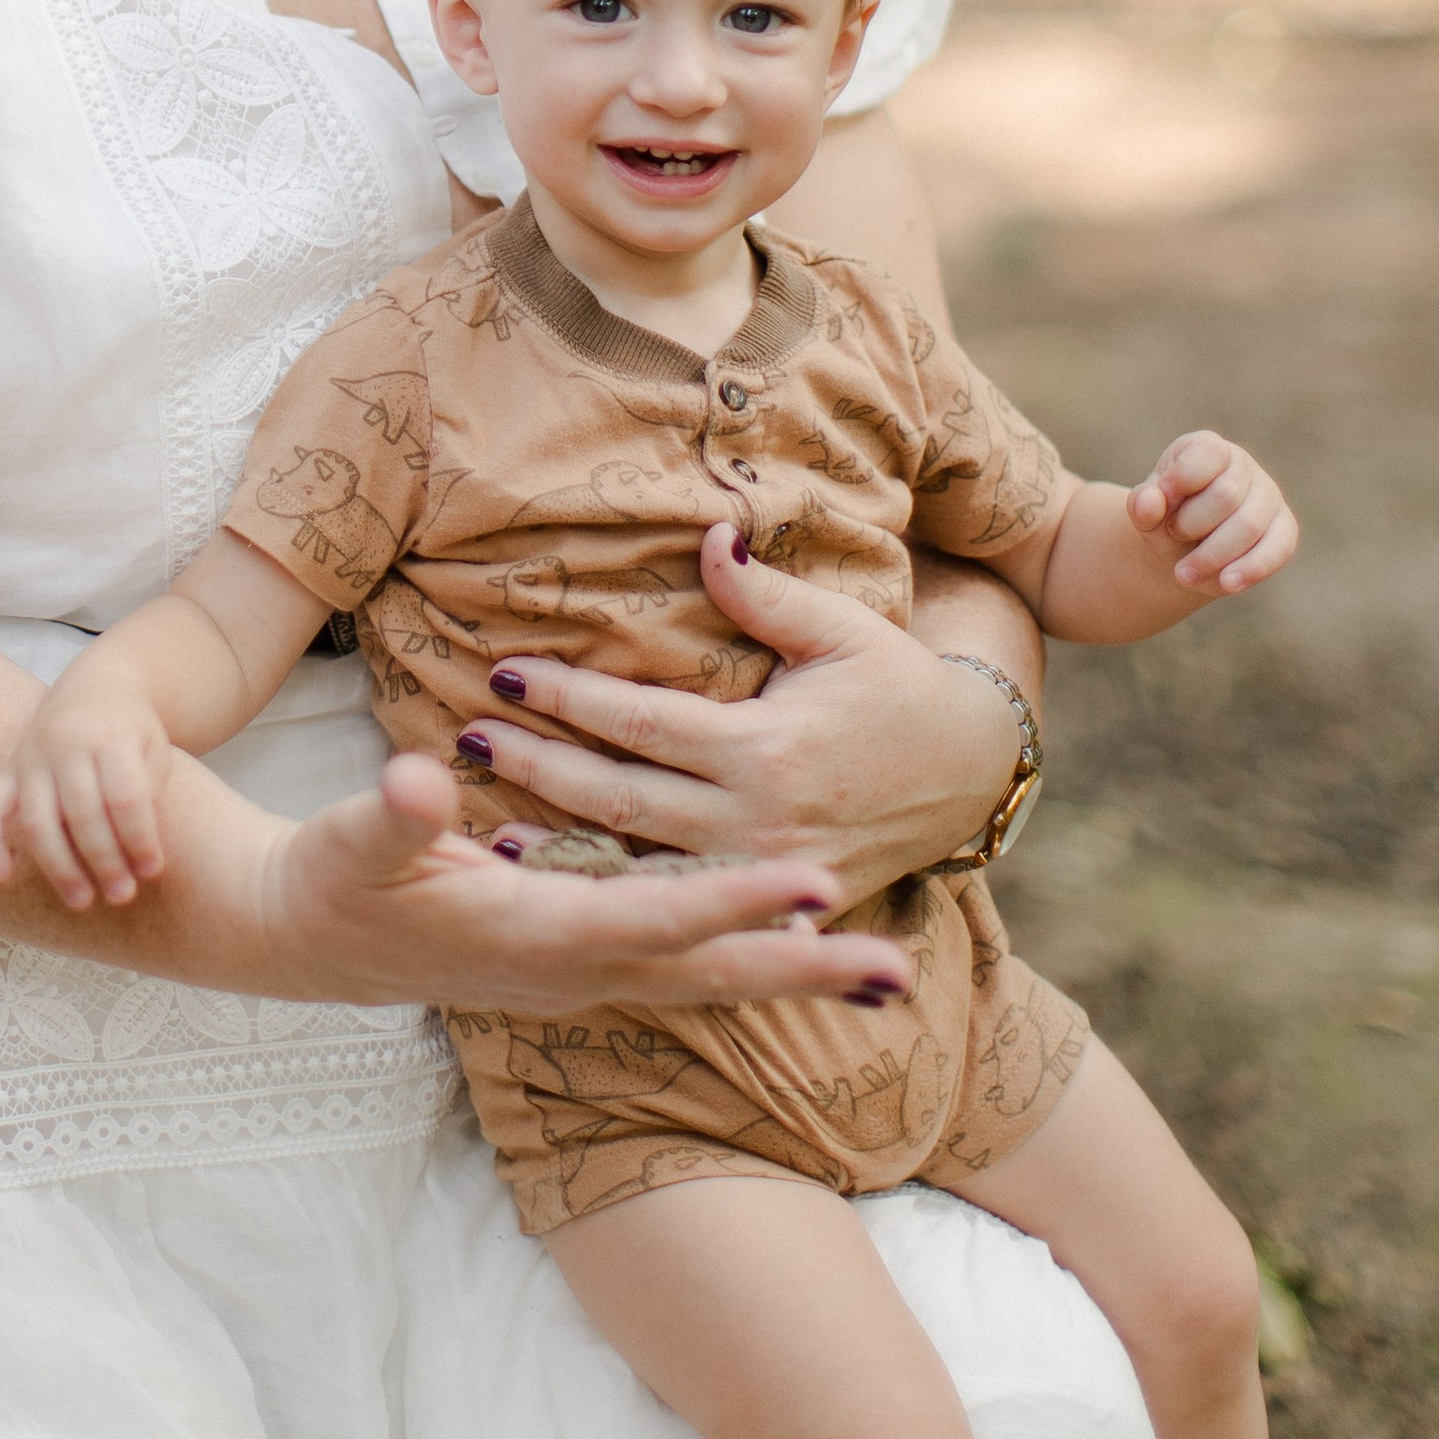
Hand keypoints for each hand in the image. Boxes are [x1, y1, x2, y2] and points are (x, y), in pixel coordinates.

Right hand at [0, 676, 176, 911]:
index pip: (124, 794)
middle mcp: (66, 744)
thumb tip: (137, 852)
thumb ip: (147, 792)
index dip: (139, 837)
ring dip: (58, 866)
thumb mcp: (155, 748)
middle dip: (103, 859)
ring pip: (37, 818)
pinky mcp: (9, 769)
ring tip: (82, 901)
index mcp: (109, 735)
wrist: (99, 682)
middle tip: (123, 895)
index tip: (153, 870)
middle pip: (81, 811)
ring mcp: (31, 756)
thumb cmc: (133, 728)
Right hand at [262, 753, 914, 1015]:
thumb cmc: (325, 884)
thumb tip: (421, 777)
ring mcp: (573, 979)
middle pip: (703, 976)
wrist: (297, 944)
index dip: (730, 903)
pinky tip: (784, 950)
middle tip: (893, 974)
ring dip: (785, 974)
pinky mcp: (572, 969)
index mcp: (529, 934)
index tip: (810, 887)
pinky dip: (737, 963)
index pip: (650, 917)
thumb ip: (392, 816)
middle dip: (797, 972)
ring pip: (700, 982)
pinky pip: (677, 973)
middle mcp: (568, 970)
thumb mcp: (347, 843)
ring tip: (879, 973)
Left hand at [447, 526, 1023, 908]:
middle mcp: (756, 820)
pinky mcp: (769, 903)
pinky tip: (561, 879)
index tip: (504, 670)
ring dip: (561, 842)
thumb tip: (708, 536)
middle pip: (622, 797)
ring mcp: (760, 873)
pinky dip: (614, 892)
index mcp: (766, 749)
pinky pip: (677, 902)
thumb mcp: (841, 629)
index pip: (642, 722)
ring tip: (485, 820)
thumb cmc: (898, 688)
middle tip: (468, 736)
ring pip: (640, 862)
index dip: (569, 697)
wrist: (970, 775)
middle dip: (539, 766)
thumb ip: (763, 596)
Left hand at [1126, 433, 1297, 595]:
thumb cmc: (1164, 521)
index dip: (1182, 478)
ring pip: (1249, 526)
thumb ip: (1142, 504)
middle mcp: (1244, 467)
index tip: (1162, 497)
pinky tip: (1227, 584)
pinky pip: (1278, 548)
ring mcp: (1269, 496)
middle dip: (1192, 525)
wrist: (1182, 553)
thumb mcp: (1146, 512)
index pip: (1208, 452)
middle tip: (1172, 536)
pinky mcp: (1284, 529)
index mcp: (1208, 449)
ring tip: (1182, 575)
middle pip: (1226, 495)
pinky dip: (1251, 569)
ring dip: (1212, 556)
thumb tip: (1148, 501)